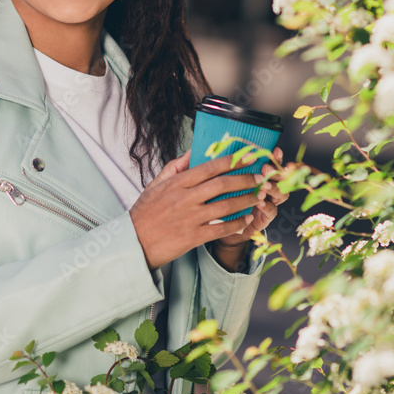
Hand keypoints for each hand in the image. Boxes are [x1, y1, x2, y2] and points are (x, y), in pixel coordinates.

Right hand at [129, 149, 260, 269]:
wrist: (133, 242)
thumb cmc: (145, 213)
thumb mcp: (155, 184)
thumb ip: (175, 167)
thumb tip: (193, 151)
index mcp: (177, 184)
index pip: (209, 167)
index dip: (231, 161)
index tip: (247, 157)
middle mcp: (185, 199)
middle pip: (222, 185)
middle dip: (245, 179)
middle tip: (260, 177)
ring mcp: (190, 218)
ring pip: (225, 206)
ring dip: (245, 201)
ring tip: (258, 197)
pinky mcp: (193, 237)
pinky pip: (220, 229)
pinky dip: (236, 224)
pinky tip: (246, 220)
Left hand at [211, 147, 288, 270]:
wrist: (214, 228)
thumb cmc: (211, 200)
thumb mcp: (208, 182)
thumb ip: (208, 166)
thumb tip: (197, 149)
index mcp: (253, 174)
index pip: (269, 161)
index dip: (273, 156)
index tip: (273, 150)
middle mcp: (263, 186)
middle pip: (279, 176)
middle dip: (276, 170)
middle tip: (267, 167)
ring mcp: (265, 202)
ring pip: (280, 193)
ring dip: (274, 188)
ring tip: (264, 185)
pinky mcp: (263, 218)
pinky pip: (271, 212)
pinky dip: (267, 207)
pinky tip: (261, 203)